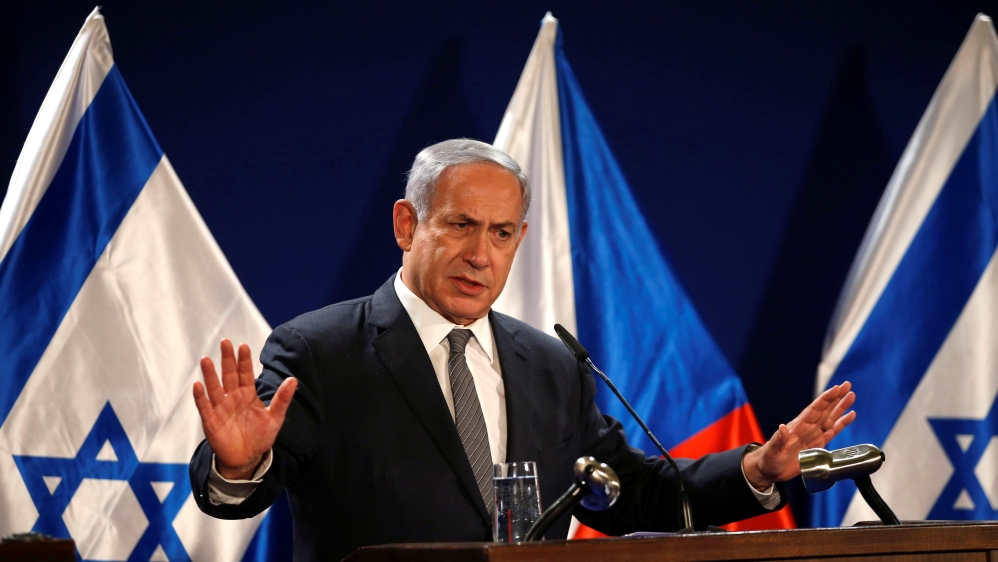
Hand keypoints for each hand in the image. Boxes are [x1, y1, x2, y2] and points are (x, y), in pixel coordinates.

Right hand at [192, 339, 297, 479]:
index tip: (243, 346)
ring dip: (210, 374)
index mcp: (247, 394)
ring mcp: (220, 408)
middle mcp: (232, 397)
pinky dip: (200, 396)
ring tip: (206, 359)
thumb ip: (282, 399)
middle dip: (227, 359)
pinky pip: (204, 406)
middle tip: (225, 342)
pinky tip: (197, 385)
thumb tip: (293, 380)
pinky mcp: (211, 421)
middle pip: (228, 375)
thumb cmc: (260, 436)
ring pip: (214, 387)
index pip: (245, 373)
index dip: (244, 360)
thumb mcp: (275, 418)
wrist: (247, 458)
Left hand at [742, 381, 855, 489]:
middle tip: (847, 385)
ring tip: (852, 396)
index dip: (826, 399)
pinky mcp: (818, 445)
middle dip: (836, 397)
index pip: (814, 409)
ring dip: (841, 408)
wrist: (770, 470)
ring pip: (831, 418)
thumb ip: (779, 440)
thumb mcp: (772, 450)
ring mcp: (813, 435)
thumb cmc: (769, 458)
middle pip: (825, 410)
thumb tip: (782, 428)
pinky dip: (842, 424)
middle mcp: (807, 428)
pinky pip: (832, 432)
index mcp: (798, 426)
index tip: (837, 388)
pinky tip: (850, 416)